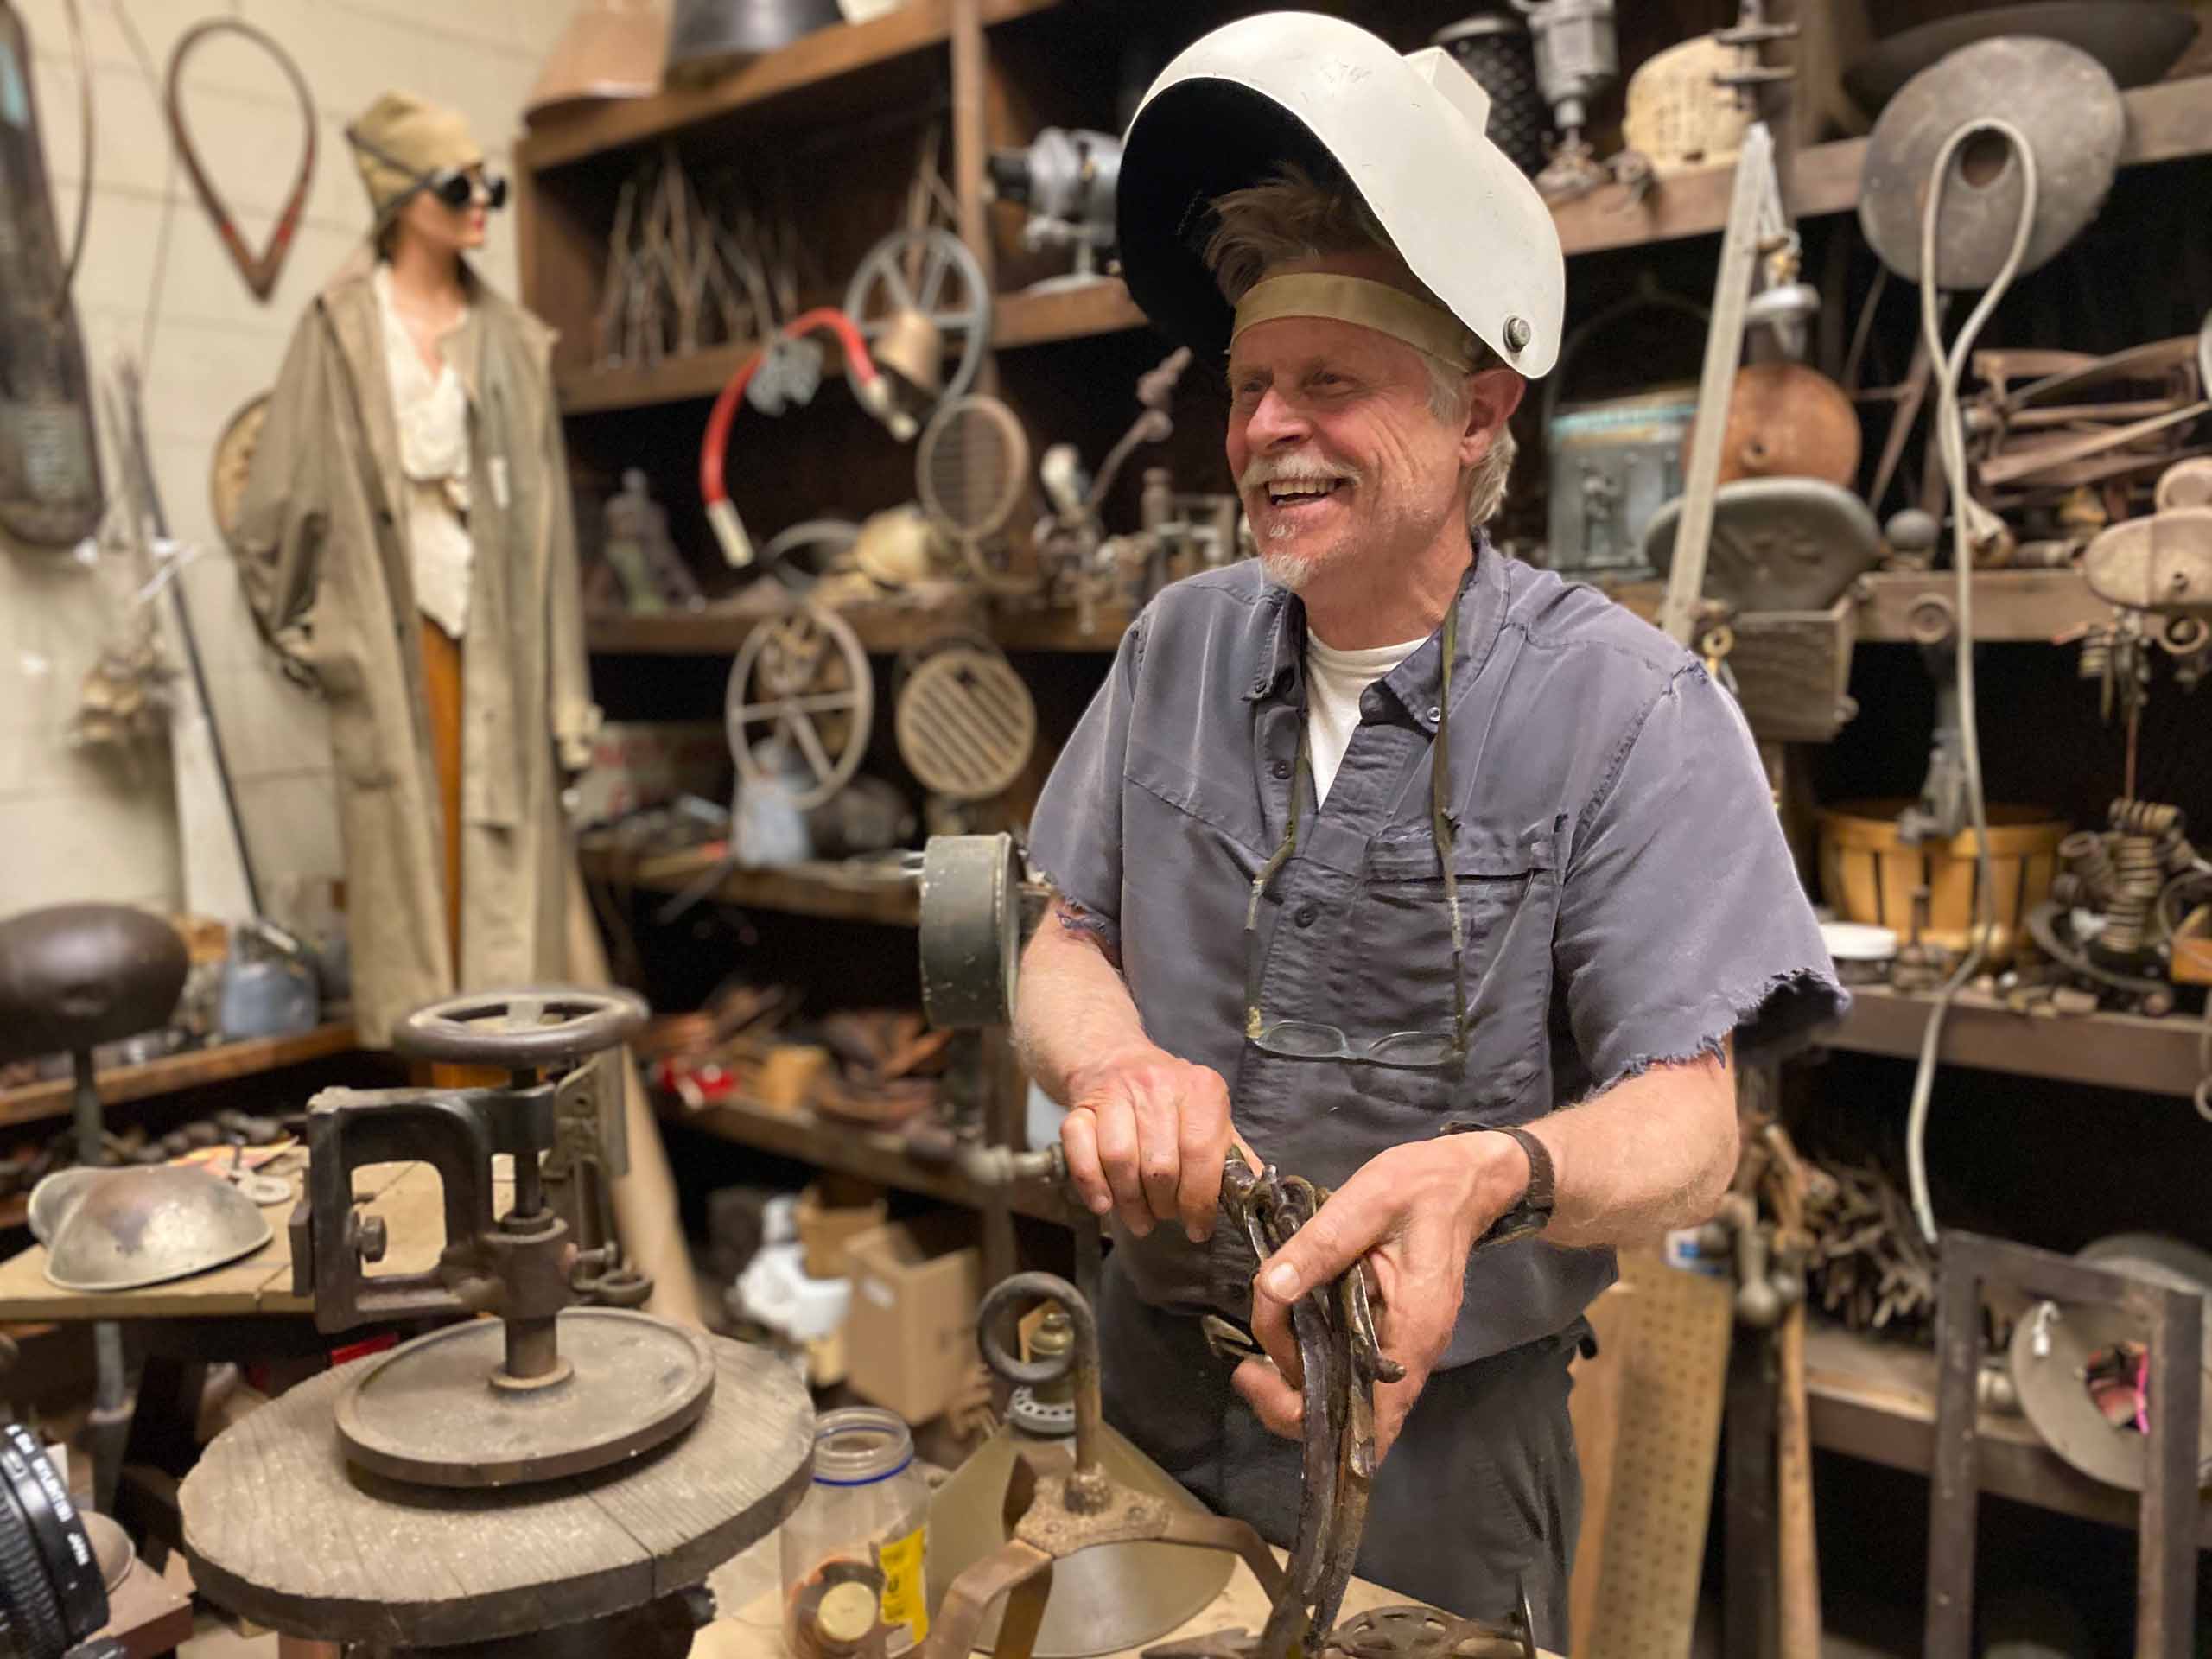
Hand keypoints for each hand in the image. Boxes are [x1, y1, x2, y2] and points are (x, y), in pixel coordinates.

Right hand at [1060, 1045, 1235, 1241]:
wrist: (1116, 1060)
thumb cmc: (1171, 1100)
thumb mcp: (1210, 1116)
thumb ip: (1232, 1153)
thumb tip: (1257, 1192)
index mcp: (1200, 1088)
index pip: (1201, 1153)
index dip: (1199, 1200)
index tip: (1198, 1227)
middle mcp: (1157, 1085)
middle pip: (1159, 1165)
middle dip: (1165, 1205)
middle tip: (1166, 1217)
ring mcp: (1115, 1093)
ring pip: (1119, 1160)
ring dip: (1130, 1202)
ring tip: (1140, 1218)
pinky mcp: (1080, 1106)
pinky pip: (1080, 1150)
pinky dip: (1092, 1184)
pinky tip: (1105, 1204)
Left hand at [1232, 1131, 1530, 1460]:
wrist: (1465, 1180)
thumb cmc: (1425, 1186)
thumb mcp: (1368, 1201)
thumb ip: (1320, 1245)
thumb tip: (1270, 1290)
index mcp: (1414, 1328)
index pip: (1373, 1421)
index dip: (1316, 1422)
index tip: (1266, 1382)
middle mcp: (1410, 1352)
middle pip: (1352, 1419)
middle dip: (1291, 1404)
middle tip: (1248, 1369)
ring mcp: (1401, 1346)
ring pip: (1347, 1397)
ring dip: (1298, 1386)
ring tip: (1255, 1358)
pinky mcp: (1388, 1332)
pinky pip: (1349, 1368)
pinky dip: (1313, 1364)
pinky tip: (1284, 1337)